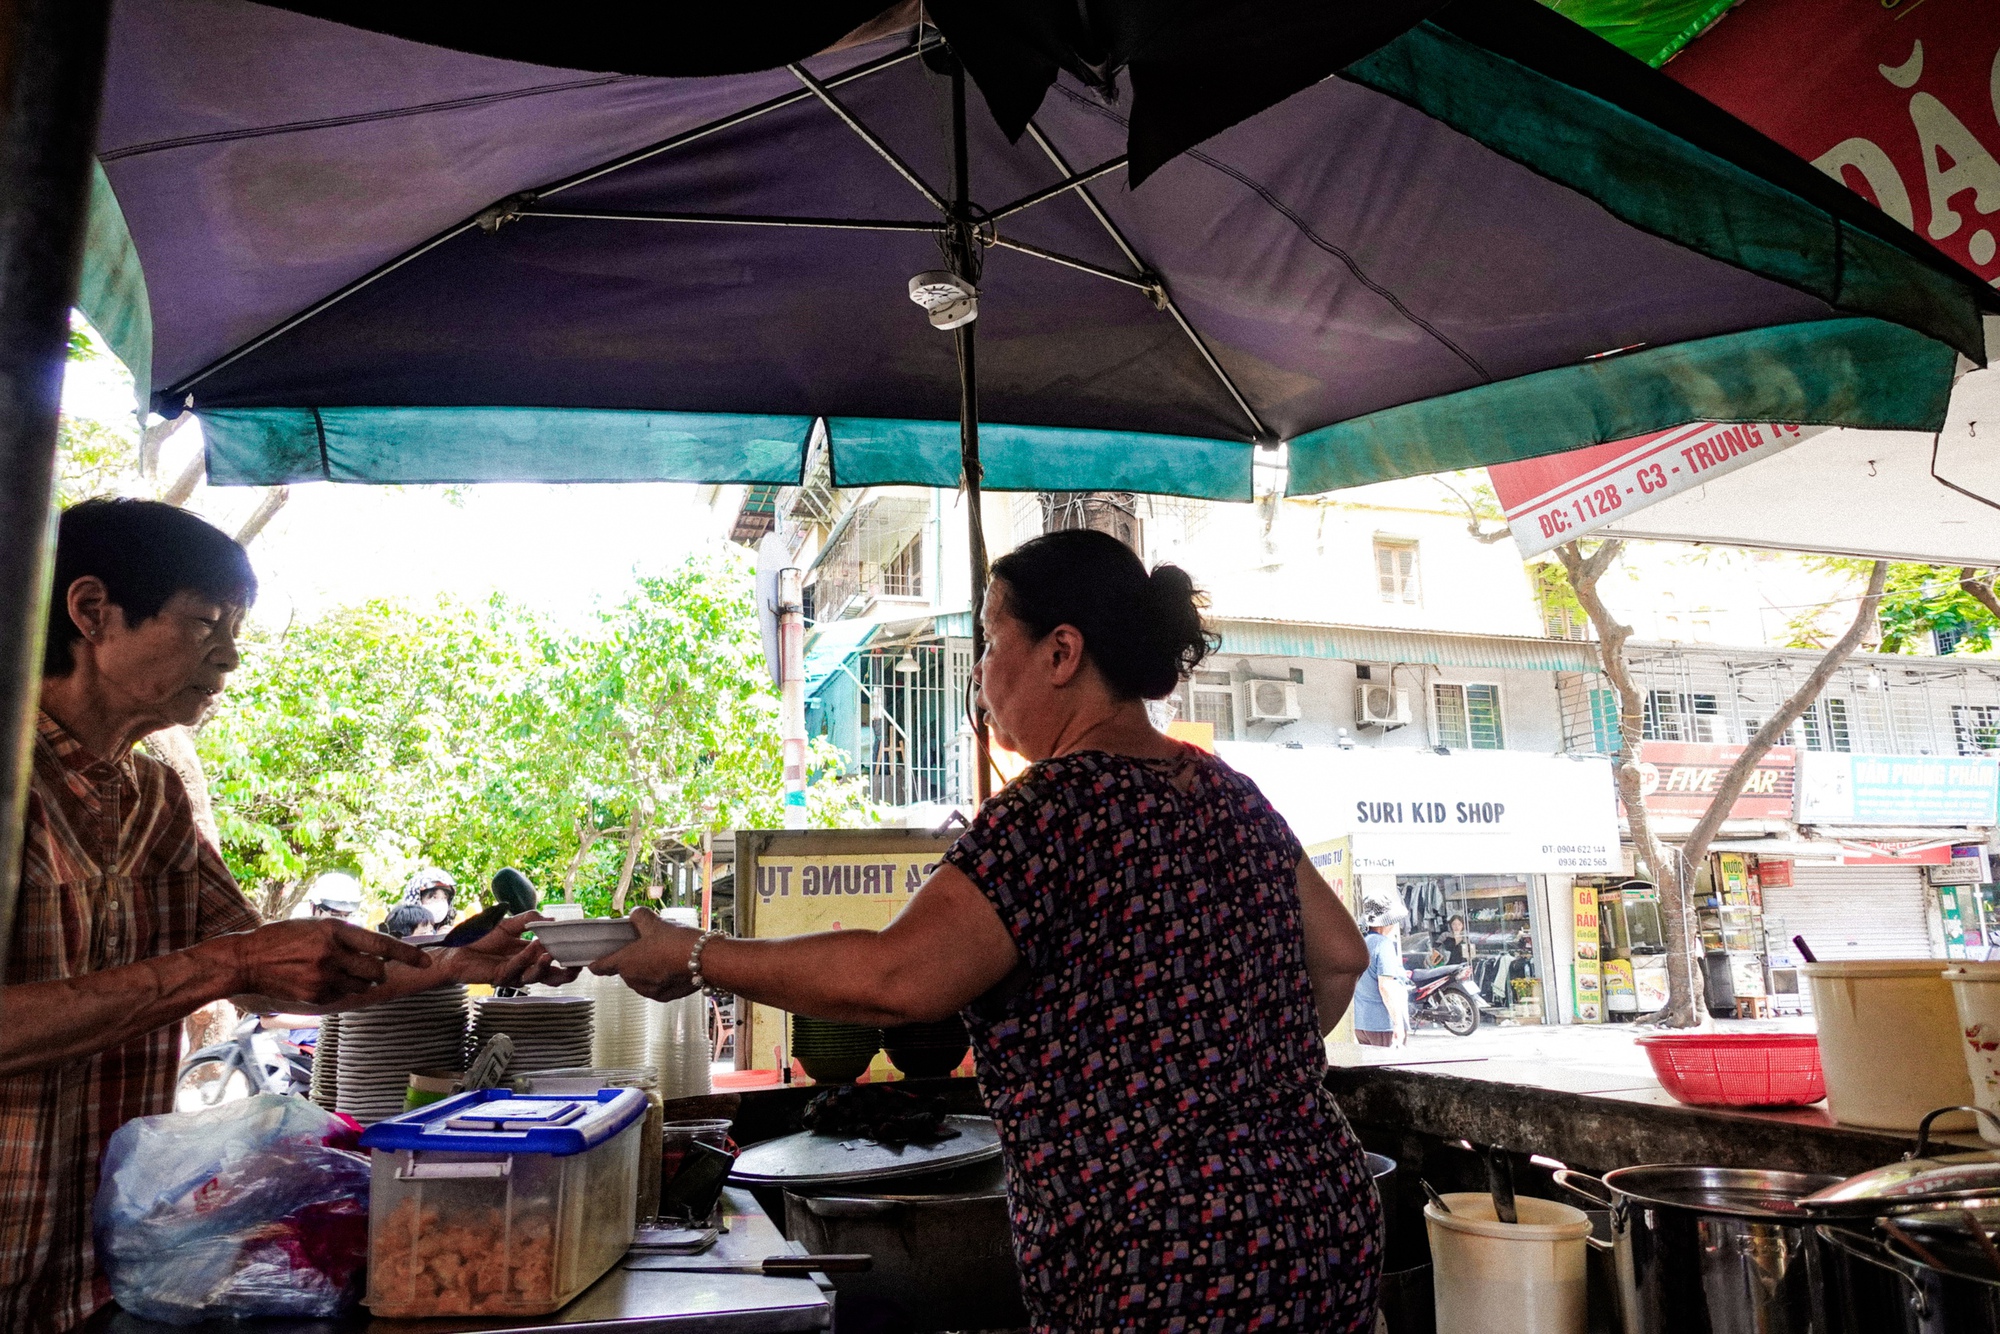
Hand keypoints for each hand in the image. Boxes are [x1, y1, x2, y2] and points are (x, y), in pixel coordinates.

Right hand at [220, 919, 431, 1006]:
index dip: (407, 954)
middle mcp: (332, 954)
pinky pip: (342, 997)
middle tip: (370, 969)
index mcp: (335, 930)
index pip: (381, 944)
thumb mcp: (316, 926)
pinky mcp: (315, 996)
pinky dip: (339, 991)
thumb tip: (376, 950)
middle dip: (378, 972)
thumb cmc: (283, 938)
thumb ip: (346, 937)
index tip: (426, 961)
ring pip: (362, 987)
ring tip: (337, 972)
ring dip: (360, 983)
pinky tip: (318, 981)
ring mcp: (323, 977)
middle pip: (376, 971)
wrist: (247, 960)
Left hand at [441, 912, 579, 988]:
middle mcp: (525, 966)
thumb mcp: (508, 923)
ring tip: (550, 953)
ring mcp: (514, 973)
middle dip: (565, 974)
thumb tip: (552, 919)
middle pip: (550, 976)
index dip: (568, 958)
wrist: (457, 948)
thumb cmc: (481, 937)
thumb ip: (529, 919)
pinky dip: (525, 959)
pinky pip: (517, 969)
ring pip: (535, 976)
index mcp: (530, 953)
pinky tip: (532, 948)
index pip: (554, 959)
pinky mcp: (501, 977)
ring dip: (544, 965)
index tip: (582, 952)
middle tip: (575, 967)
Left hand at [589, 907, 701, 1001]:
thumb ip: (639, 917)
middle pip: (625, 970)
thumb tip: (635, 915)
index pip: (601, 966)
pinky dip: (661, 978)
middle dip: (633, 960)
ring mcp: (649, 990)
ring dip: (647, 970)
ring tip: (664, 955)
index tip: (595, 961)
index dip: (597, 962)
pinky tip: (674, 966)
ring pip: (641, 979)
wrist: (704, 960)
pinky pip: (656, 987)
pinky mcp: (664, 997)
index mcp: (625, 962)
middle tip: (647, 947)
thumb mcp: (655, 922)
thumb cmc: (677, 943)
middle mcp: (633, 980)